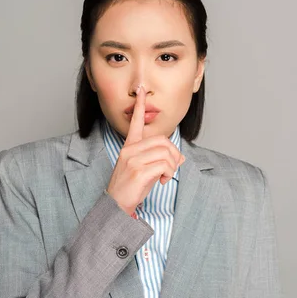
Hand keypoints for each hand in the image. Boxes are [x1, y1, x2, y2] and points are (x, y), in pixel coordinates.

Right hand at [106, 85, 184, 217]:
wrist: (116, 206)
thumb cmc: (131, 188)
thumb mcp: (145, 170)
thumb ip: (159, 160)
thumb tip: (180, 158)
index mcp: (129, 147)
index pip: (135, 123)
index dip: (140, 106)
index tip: (141, 91)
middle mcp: (130, 150)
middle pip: (162, 140)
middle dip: (174, 154)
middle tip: (171, 168)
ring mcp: (133, 160)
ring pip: (165, 152)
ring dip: (172, 166)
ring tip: (165, 176)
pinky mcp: (138, 171)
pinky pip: (164, 165)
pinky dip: (169, 173)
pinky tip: (162, 181)